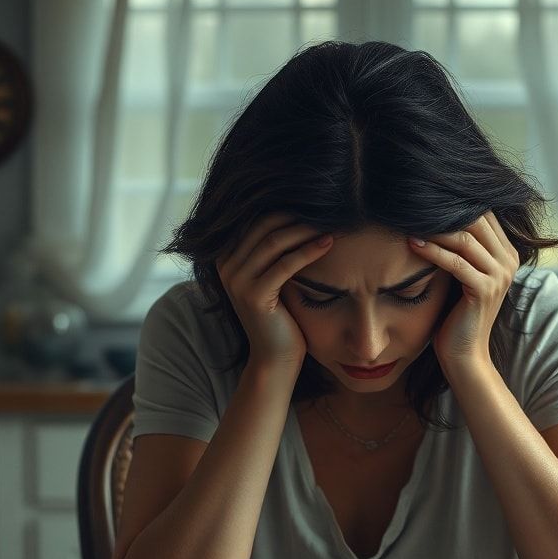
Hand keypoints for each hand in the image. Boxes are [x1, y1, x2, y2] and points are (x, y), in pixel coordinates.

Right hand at [216, 213, 332, 371]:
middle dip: (297, 213)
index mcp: (225, 256)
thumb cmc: (281, 317)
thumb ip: (272, 250)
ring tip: (332, 221)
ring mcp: (237, 281)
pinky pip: (286, 264)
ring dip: (306, 228)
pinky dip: (309, 250)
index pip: (255, 219)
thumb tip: (296, 212)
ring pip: (275, 241)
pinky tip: (328, 243)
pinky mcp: (254, 295)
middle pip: (264, 225)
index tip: (315, 200)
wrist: (275, 358)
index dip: (285, 206)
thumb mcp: (272, 277)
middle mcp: (226, 266)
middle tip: (326, 206)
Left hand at [408, 212, 519, 371]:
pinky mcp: (485, 290)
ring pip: (465, 238)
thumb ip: (460, 247)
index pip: (483, 213)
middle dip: (444, 210)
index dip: (455, 201)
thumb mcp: (461, 273)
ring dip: (434, 228)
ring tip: (408, 220)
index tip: (423, 196)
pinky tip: (412, 244)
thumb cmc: (456, 313)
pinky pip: (456, 262)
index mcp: (507, 252)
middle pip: (476, 220)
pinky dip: (432, 251)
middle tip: (413, 202)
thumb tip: (435, 213)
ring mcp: (500, 275)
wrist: (464, 354)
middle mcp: (509, 260)